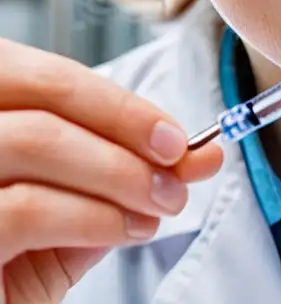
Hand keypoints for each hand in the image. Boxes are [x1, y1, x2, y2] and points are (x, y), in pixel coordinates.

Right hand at [0, 39, 222, 303]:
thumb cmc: (12, 270)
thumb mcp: (72, 217)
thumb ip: (121, 182)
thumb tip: (195, 157)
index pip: (47, 78)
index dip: (119, 103)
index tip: (175, 135)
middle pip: (43, 91)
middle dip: (125, 121)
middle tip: (178, 160)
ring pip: (39, 138)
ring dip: (121, 170)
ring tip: (163, 201)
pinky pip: (29, 207)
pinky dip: (95, 215)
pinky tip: (128, 229)